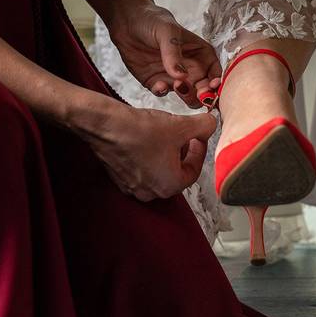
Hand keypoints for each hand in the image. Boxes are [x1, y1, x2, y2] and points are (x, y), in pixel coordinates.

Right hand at [80, 101, 217, 200]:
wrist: (104, 125)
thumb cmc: (139, 130)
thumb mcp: (181, 125)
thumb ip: (204, 126)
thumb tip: (211, 124)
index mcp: (169, 186)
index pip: (194, 171)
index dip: (199, 150)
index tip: (197, 136)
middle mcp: (150, 192)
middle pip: (176, 172)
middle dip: (182, 151)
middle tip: (183, 133)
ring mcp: (132, 186)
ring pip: (158, 169)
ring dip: (165, 152)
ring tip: (164, 131)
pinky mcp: (119, 176)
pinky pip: (141, 167)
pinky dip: (148, 153)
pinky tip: (145, 136)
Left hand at [108, 3, 221, 108]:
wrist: (126, 21)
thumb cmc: (152, 19)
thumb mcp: (167, 31)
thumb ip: (174, 53)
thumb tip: (182, 77)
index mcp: (201, 53)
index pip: (215, 72)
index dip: (217, 82)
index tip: (212, 87)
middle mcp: (190, 68)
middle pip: (204, 89)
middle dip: (202, 95)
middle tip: (196, 93)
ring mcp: (173, 77)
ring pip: (187, 96)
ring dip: (185, 96)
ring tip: (177, 86)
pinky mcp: (156, 82)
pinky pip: (163, 93)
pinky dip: (162, 92)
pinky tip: (158, 85)